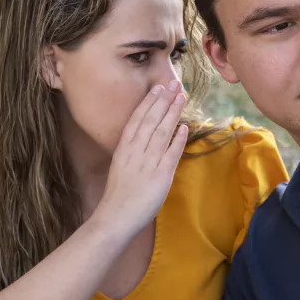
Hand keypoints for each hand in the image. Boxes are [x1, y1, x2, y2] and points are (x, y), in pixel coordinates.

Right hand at [95, 80, 188, 232]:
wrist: (115, 216)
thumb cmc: (117, 196)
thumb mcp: (121, 167)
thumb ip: (131, 153)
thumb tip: (142, 142)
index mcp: (124, 149)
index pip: (137, 119)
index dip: (148, 103)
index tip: (157, 88)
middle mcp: (135, 152)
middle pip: (150, 120)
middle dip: (163, 100)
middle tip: (174, 84)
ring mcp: (148, 162)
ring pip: (161, 132)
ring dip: (172, 113)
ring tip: (181, 97)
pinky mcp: (160, 175)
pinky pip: (171, 153)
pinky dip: (177, 139)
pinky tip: (183, 127)